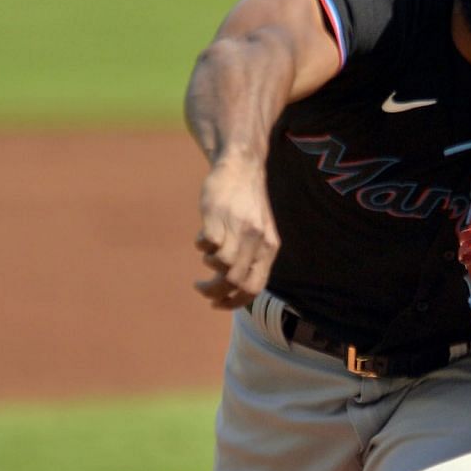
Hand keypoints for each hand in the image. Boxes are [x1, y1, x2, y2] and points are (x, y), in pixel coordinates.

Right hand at [194, 160, 277, 308]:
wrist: (243, 166)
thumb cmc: (249, 202)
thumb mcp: (261, 231)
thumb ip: (254, 256)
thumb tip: (236, 287)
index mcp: (269, 247)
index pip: (254, 287)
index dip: (234, 302)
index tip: (218, 304)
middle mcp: (256, 240)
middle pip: (235, 281)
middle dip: (214, 292)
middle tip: (202, 288)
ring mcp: (237, 227)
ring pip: (221, 266)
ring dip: (207, 269)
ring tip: (206, 258)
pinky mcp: (217, 215)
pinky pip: (207, 244)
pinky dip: (201, 247)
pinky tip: (201, 240)